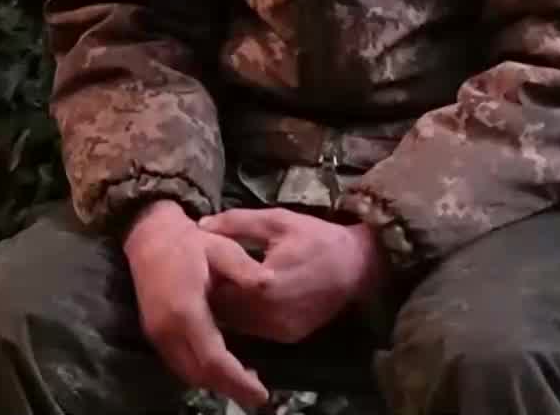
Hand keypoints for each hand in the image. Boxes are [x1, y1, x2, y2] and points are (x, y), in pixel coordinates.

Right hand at [122, 200, 272, 410]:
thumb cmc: (190, 242)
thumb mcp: (221, 247)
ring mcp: (157, 334)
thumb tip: (269, 284)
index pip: (213, 358)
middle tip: (258, 397)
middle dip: (230, 389)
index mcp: (186, 310)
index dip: (237, 380)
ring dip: (215, 383)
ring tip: (246, 384)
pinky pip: (179, 364)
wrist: (150, 235)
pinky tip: (222, 369)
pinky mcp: (154, 334)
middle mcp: (167, 329)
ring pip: (187, 373)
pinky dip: (201, 374)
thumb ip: (244, 269)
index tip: (261, 394)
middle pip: (200, 374)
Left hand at [198, 207, 389, 344]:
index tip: (204, 262)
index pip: (215, 288)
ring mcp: (279, 330)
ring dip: (231, 307)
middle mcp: (268, 314)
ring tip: (234, 284)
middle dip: (217, 293)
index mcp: (262, 285)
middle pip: (223, 310)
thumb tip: (201, 225)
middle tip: (217, 273)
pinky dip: (250, 316)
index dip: (206, 275)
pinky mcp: (289, 338)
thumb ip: (236, 222)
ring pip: (238, 324)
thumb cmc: (316, 238)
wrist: (357, 265)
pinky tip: (253, 297)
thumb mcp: (277, 221)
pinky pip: (257, 330)